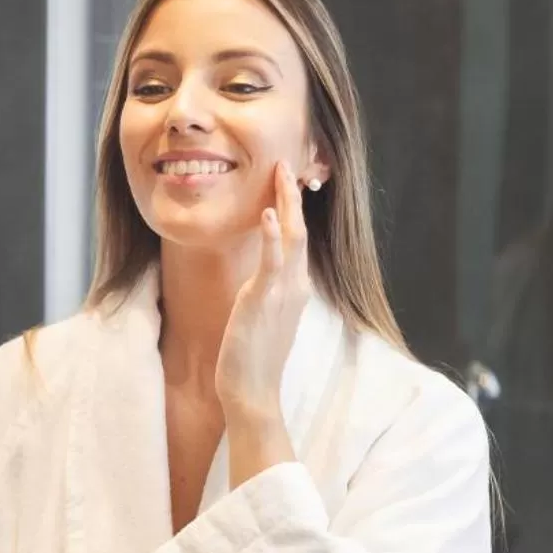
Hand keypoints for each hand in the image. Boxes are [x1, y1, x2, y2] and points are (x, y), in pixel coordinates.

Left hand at [215, 160, 310, 460]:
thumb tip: (261, 278)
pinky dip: (270, 235)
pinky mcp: (263, 299)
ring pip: (292, 236)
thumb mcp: (264, 316)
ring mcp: (282, 291)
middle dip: (292, 195)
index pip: (297, 239)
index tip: (286, 181)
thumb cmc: (253, 358)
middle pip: (300, 229)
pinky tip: (265, 213)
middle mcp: (294, 285)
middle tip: (285, 162)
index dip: (292, 209)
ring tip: (280, 172)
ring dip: (285, 202)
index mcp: (294, 288)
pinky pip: (271, 261)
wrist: (252, 390)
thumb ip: (267, 293)